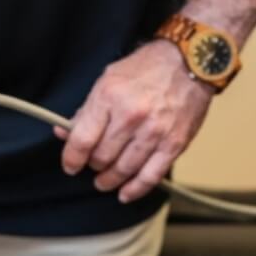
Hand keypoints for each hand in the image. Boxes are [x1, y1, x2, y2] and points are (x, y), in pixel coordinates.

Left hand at [56, 40, 212, 202]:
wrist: (190, 61)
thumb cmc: (148, 67)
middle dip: (93, 166)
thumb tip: (64, 132)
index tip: (70, 165)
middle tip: (94, 164)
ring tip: (105, 181)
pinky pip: (151, 176)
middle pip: (101, 158)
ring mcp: (154, 131)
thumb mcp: (109, 78)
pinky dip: (135, 189)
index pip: (82, 140)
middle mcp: (131, 115)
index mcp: (110, 96)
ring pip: (123, 170)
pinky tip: (125, 193)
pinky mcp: (174, 143)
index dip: (71, 159)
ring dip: (110, 180)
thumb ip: (87, 109)